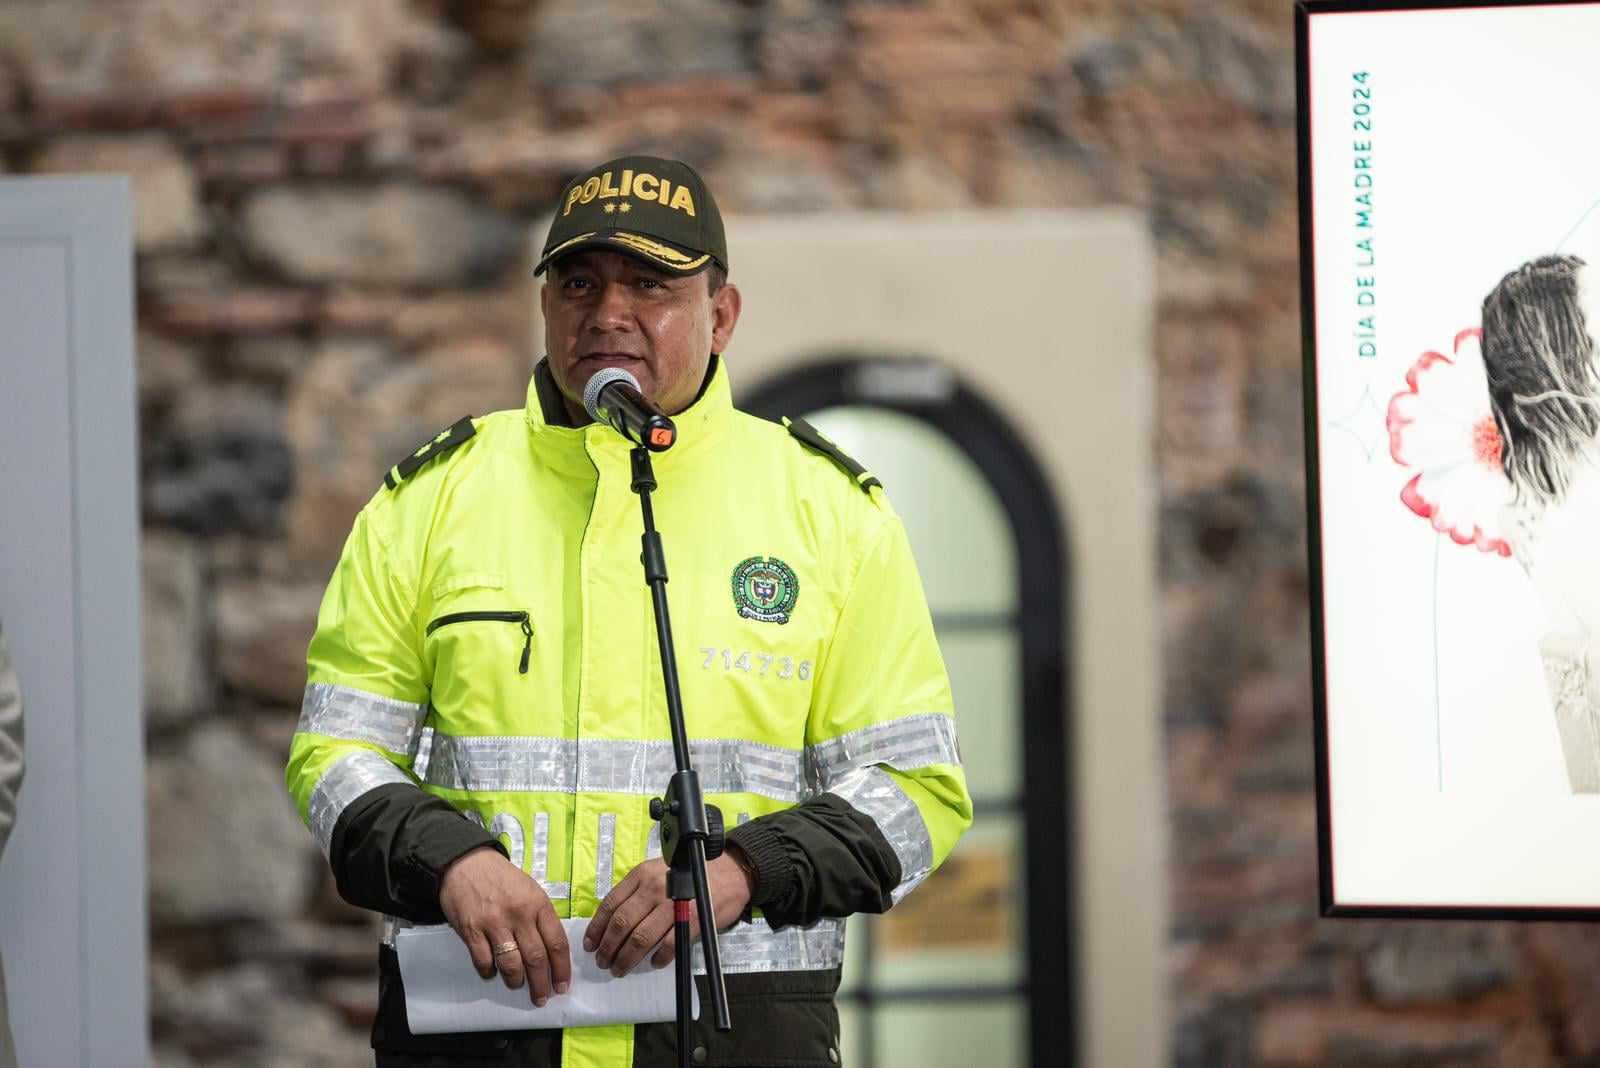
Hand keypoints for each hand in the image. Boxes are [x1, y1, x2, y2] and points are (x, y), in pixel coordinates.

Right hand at [439, 845, 571, 1005]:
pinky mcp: (471, 930)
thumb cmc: (501, 878)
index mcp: (538, 904)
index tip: (562, 985)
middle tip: (542, 997)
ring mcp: (494, 923)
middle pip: (536, 958)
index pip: (556, 942)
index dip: (561, 968)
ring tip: (518, 985)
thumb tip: (551, 948)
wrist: (465, 862)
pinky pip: (483, 961)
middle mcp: (519, 915)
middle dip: (541, 983)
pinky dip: (489, 972)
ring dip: (516, 981)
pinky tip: (492, 972)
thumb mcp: (530, 889)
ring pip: (511, 964)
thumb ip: (541, 916)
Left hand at [583, 847, 756, 976]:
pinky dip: (658, 958)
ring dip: (626, 958)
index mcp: (641, 875)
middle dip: (608, 948)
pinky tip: (653, 963)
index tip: (590, 944)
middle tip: (603, 962)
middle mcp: (654, 888)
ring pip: (640, 938)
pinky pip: (668, 945)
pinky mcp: (691, 919)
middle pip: (622, 924)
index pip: (610, 904)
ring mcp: (672, 904)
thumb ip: (637, 891)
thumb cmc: (692, 873)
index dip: (597, 928)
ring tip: (620, 968)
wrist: (729, 873)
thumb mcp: (657, 871)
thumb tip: (613, 920)